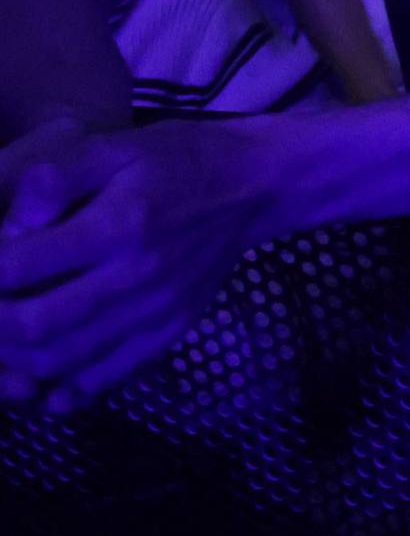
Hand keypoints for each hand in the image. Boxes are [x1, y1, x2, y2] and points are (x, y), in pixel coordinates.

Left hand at [0, 120, 276, 410]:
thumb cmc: (177, 158)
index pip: (19, 267)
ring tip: (7, 338)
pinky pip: (110, 375)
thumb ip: (56, 177)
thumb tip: (8, 223)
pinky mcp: (172, 329)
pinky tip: (44, 382)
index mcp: (119, 224)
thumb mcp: (115, 147)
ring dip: (17, 359)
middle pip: (36, 325)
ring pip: (64, 359)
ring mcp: (157, 309)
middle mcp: (137, 275)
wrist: (257, 184)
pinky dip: (67, 389)